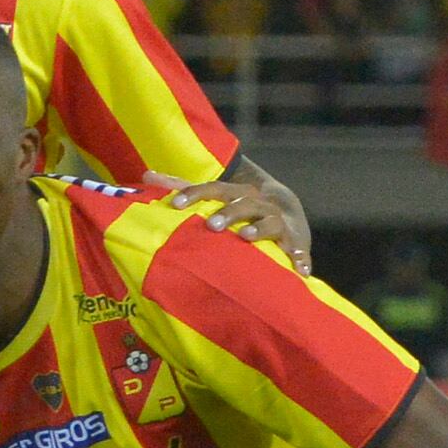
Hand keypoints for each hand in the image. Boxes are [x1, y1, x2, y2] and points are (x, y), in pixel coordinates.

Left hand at [153, 163, 313, 271]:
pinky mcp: (295, 243)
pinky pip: (299, 251)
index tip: (175, 204)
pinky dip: (300, 259)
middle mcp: (257, 204)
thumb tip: (146, 176)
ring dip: (259, 228)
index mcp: (235, 194)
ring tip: (246, 236)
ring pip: (271, 222)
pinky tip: (299, 272)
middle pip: (243, 203)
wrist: (286, 210)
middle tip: (212, 225)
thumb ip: (181, 188)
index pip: (214, 189)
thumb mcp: (212, 196)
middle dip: (228, 212)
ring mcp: (278, 222)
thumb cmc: (237, 207)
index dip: (195, 194)